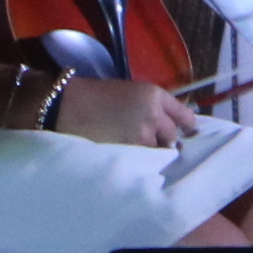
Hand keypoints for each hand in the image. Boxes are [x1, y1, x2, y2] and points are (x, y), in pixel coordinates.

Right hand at [52, 77, 195, 148]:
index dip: (186, 126)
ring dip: (150, 151)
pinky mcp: (129, 150)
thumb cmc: (94, 96)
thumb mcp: (130, 93)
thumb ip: (151, 106)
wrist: (66, 106)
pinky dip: (137, 160)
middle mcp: (155, 114)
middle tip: (153, 143)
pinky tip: (127, 157)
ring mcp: (143, 134)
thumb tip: (166, 123)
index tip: (186, 133)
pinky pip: (141, 159)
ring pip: (157, 149)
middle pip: (173, 135)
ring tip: (134, 149)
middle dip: (165, 140)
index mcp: (155, 95)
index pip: (185, 115)